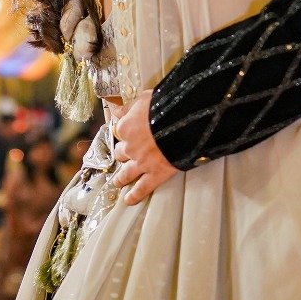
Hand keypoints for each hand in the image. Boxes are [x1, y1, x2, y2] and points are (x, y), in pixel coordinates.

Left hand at [110, 91, 180, 205]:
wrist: (183, 122)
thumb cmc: (165, 106)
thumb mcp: (144, 99)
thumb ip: (129, 106)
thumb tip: (117, 110)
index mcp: (126, 127)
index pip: (118, 131)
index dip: (123, 132)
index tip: (125, 133)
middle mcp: (130, 147)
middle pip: (121, 153)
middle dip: (123, 153)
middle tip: (124, 155)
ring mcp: (141, 163)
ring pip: (125, 173)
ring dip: (120, 178)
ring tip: (117, 182)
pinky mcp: (155, 175)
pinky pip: (141, 188)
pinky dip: (134, 195)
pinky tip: (129, 200)